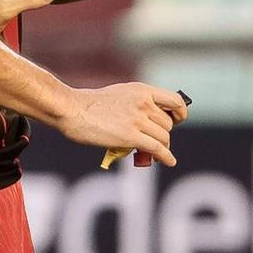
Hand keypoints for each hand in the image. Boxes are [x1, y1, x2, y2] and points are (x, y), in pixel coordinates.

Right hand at [58, 82, 187, 164]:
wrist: (72, 109)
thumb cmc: (92, 104)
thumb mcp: (121, 94)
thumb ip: (138, 102)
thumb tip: (152, 120)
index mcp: (142, 90)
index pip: (175, 100)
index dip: (180, 113)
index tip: (178, 120)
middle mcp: (143, 103)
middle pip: (168, 124)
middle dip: (163, 134)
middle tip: (154, 140)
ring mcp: (138, 120)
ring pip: (163, 138)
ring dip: (161, 146)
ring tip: (153, 151)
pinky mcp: (131, 136)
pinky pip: (157, 149)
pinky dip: (166, 157)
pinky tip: (169, 161)